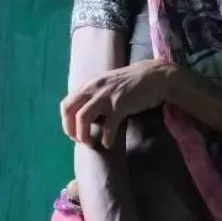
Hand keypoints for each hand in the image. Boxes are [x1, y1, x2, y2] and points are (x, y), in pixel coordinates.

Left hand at [60, 60, 175, 148]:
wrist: (155, 76)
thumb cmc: (131, 83)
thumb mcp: (107, 85)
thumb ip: (94, 96)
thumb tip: (84, 117)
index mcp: (89, 85)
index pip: (66, 104)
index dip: (66, 122)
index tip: (73, 133)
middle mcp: (93, 88)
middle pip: (69, 111)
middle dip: (70, 130)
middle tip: (80, 141)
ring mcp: (106, 96)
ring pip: (82, 118)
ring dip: (83, 135)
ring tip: (90, 144)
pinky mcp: (120, 104)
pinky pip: (107, 126)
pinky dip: (106, 138)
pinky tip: (109, 144)